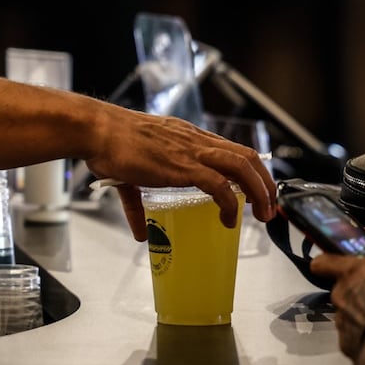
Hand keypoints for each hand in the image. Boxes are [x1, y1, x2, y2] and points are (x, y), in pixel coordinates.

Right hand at [84, 106, 276, 240]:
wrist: (96, 130)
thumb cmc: (110, 144)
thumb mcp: (131, 176)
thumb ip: (138, 206)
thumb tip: (141, 234)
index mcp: (188, 138)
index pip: (233, 149)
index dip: (252, 172)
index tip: (258, 194)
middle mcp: (196, 141)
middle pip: (248, 157)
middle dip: (265, 184)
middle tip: (268, 209)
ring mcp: (191, 152)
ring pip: (242, 166)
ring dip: (259, 192)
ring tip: (261, 215)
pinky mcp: (182, 166)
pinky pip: (219, 185)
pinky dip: (230, 204)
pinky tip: (228, 219)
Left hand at [312, 246, 364, 358]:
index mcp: (350, 274)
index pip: (321, 262)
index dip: (327, 262)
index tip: (336, 265)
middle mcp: (340, 297)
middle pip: (341, 290)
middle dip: (359, 291)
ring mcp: (342, 324)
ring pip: (349, 314)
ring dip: (364, 315)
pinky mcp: (348, 347)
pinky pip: (356, 338)